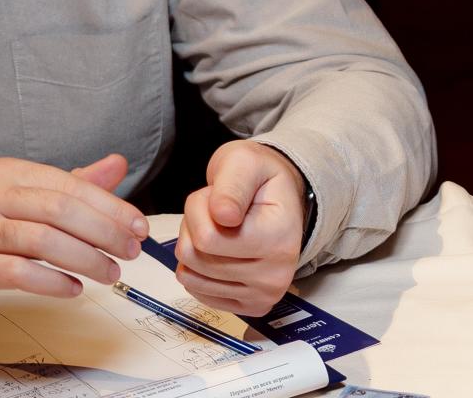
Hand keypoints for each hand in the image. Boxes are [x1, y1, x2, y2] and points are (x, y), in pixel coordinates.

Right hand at [0, 155, 147, 321]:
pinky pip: (19, 273)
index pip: (71, 186)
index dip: (111, 206)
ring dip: (86, 259)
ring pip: (43, 241)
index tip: (139, 226)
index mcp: (9, 172)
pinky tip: (73, 289)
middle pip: (61, 210)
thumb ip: (72, 184)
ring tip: (111, 272)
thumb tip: (118, 164)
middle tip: (131, 250)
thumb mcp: (23, 198)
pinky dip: (52, 281)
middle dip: (105, 232)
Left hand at [174, 142, 306, 316]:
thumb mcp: (244, 163)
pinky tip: (220, 252)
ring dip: (194, 247)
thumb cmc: (260, 179)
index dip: (198, 209)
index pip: (207, 238)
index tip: (217, 195)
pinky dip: (198, 269)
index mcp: (280, 239)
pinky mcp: (251, 309)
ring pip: (192, 277)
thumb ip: (232, 185)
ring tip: (219, 228)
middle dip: (193, 227)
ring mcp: (264, 296)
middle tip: (217, 211)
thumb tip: (223, 216)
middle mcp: (277, 276)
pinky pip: (197, 292)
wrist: (277, 200)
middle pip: (196, 258)